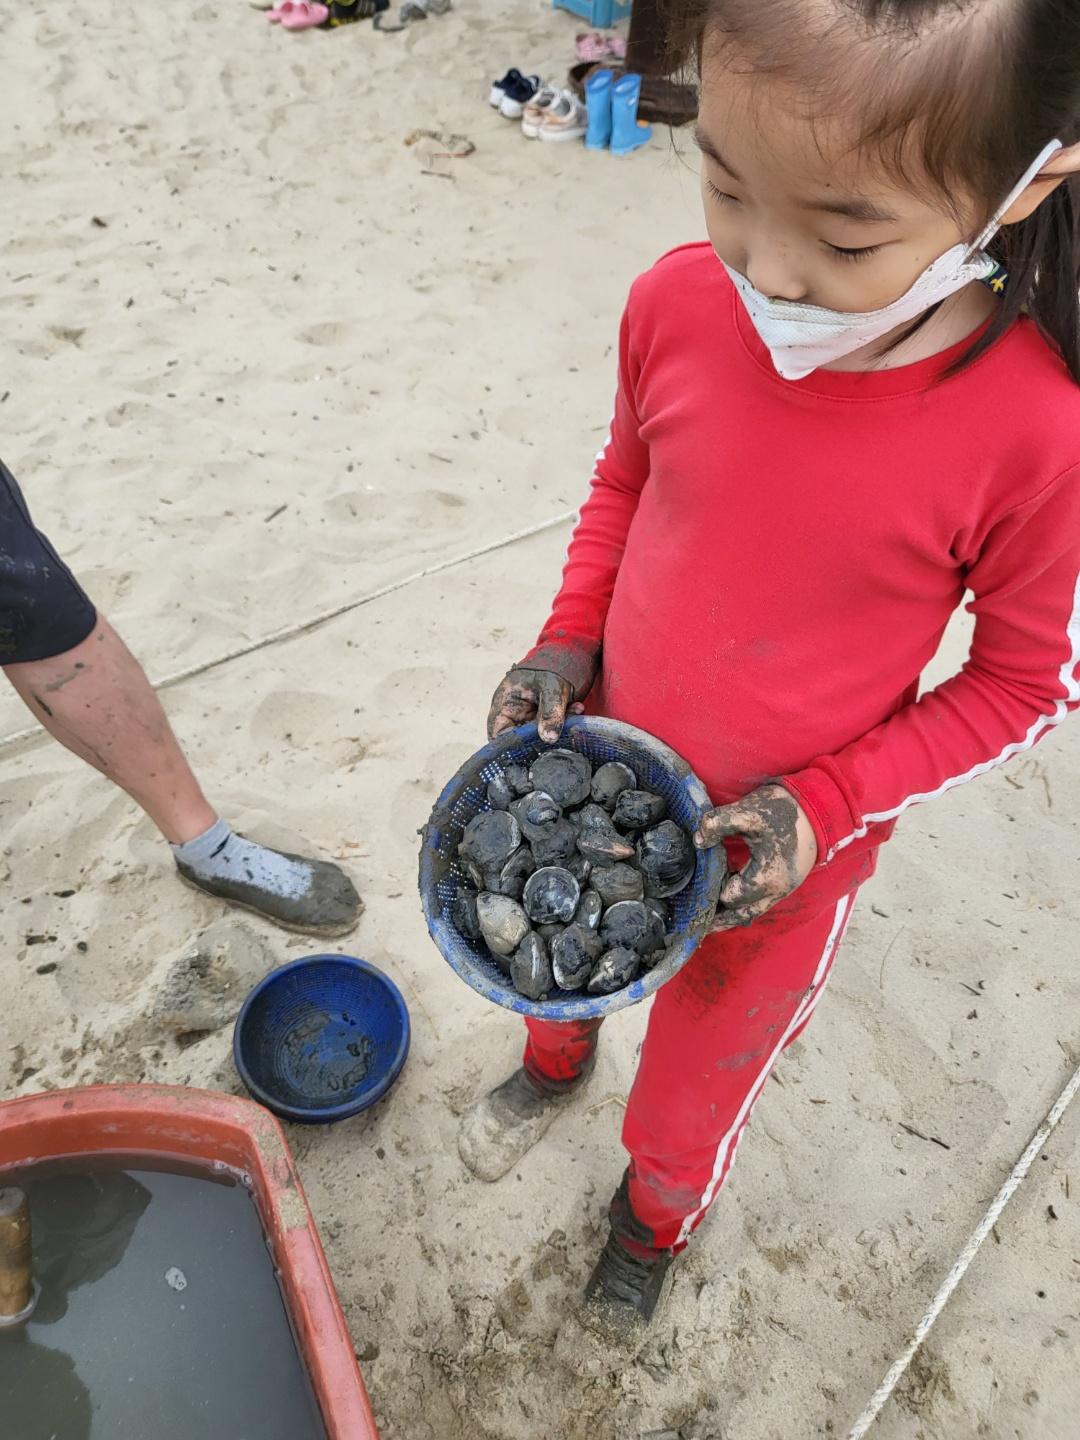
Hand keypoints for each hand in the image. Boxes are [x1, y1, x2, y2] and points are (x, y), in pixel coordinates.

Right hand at [487, 667, 584, 742]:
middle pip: (520, 741)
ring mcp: (529, 720)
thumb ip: (550, 712)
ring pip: (540, 737)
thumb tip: (548, 738)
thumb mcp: (551, 686)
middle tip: (562, 730)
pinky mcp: (545, 722)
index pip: (499, 735)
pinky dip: (566, 724)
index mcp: (504, 705)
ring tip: (575, 710)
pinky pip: (553, 730)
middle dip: (543, 738)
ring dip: (558, 730)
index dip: (513, 747)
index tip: (536, 747)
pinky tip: (578, 709)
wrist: (567, 653)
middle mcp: (513, 716)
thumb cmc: (550, 665)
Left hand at [694, 783, 817, 929]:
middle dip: (719, 919)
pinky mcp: (787, 882)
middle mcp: (777, 890)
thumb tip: (698, 841)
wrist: (818, 807)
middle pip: (741, 914)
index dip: (710, 891)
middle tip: (696, 925)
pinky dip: (745, 904)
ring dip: (732, 915)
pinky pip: (762, 902)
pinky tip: (732, 899)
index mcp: (766, 877)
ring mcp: (785, 889)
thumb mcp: (748, 811)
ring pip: (753, 911)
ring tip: (710, 918)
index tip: (693, 887)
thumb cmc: (783, 809)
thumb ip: (718, 823)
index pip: (729, 896)